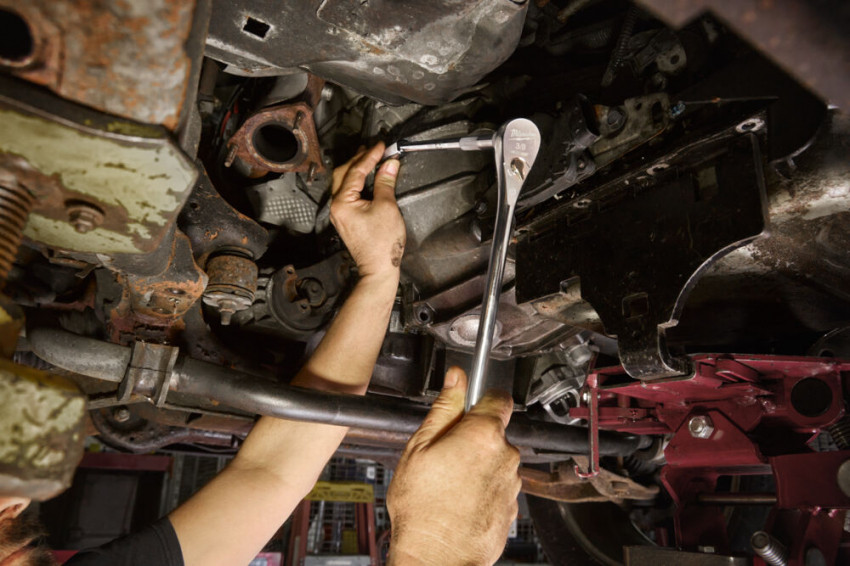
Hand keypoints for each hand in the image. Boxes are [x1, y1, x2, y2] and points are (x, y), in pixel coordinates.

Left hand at [330, 143, 405, 278]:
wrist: (378, 268)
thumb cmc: (382, 244)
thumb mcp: (387, 207)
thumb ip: (385, 182)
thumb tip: (389, 164)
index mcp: (343, 202)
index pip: (356, 171)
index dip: (370, 156)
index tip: (382, 146)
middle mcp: (337, 206)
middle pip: (344, 173)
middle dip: (359, 159)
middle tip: (374, 148)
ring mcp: (340, 213)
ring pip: (344, 182)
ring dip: (357, 169)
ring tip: (369, 158)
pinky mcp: (347, 218)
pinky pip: (348, 193)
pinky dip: (357, 181)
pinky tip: (367, 177)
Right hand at [387, 367, 520, 565]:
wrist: (437, 558)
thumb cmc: (424, 509)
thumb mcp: (420, 448)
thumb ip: (443, 408)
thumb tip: (456, 380)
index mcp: (483, 435)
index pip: (498, 397)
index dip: (481, 398)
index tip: (468, 404)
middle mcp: (506, 456)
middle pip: (494, 432)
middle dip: (473, 437)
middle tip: (444, 454)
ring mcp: (511, 484)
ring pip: (496, 461)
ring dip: (478, 465)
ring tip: (449, 483)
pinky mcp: (512, 508)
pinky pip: (498, 487)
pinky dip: (483, 489)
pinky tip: (460, 500)